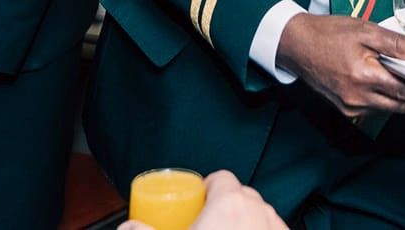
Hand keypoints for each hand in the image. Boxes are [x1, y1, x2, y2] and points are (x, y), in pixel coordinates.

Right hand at [120, 171, 283, 229]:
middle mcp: (259, 212)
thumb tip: (128, 229)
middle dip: (226, 208)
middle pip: (242, 196)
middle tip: (208, 227)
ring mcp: (276, 229)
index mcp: (230, 203)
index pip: (221, 178)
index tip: (197, 203)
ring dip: (246, 225)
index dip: (207, 188)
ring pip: (260, 218)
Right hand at [274, 14, 404, 119]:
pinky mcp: (344, 109)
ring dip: (404, 100)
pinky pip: (373, 108)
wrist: (296, 44)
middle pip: (400, 105)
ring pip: (387, 108)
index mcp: (365, 76)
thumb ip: (396, 43)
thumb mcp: (365, 30)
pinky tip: (392, 86)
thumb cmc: (327, 34)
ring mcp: (350, 106)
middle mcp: (358, 97)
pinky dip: (387, 100)